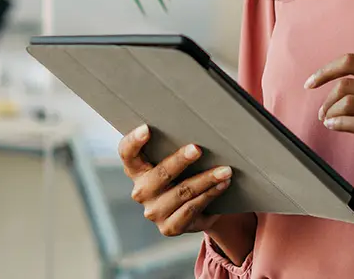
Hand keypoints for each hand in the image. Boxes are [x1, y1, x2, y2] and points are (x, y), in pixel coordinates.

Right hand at [118, 124, 233, 237]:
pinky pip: (192, 209)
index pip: (127, 153)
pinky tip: (222, 185)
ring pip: (182, 192)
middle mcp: (141, 191)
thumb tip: (200, 126)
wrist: (192, 210)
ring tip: (225, 170)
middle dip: (180, 160)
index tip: (146, 128)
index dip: (134, 141)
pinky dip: (210, 195)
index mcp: (136, 170)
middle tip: (198, 149)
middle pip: (160, 174)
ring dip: (206, 179)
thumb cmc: (182, 175)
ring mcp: (154, 212)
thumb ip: (173, 147)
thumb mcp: (173, 161)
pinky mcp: (169, 227)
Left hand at [305, 34, 353, 192]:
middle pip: (348, 84)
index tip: (311, 83)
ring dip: (331, 113)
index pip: (353, 61)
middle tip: (322, 111)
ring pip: (350, 104)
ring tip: (328, 120)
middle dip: (328, 99)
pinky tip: (334, 127)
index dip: (327, 70)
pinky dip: (340, 124)